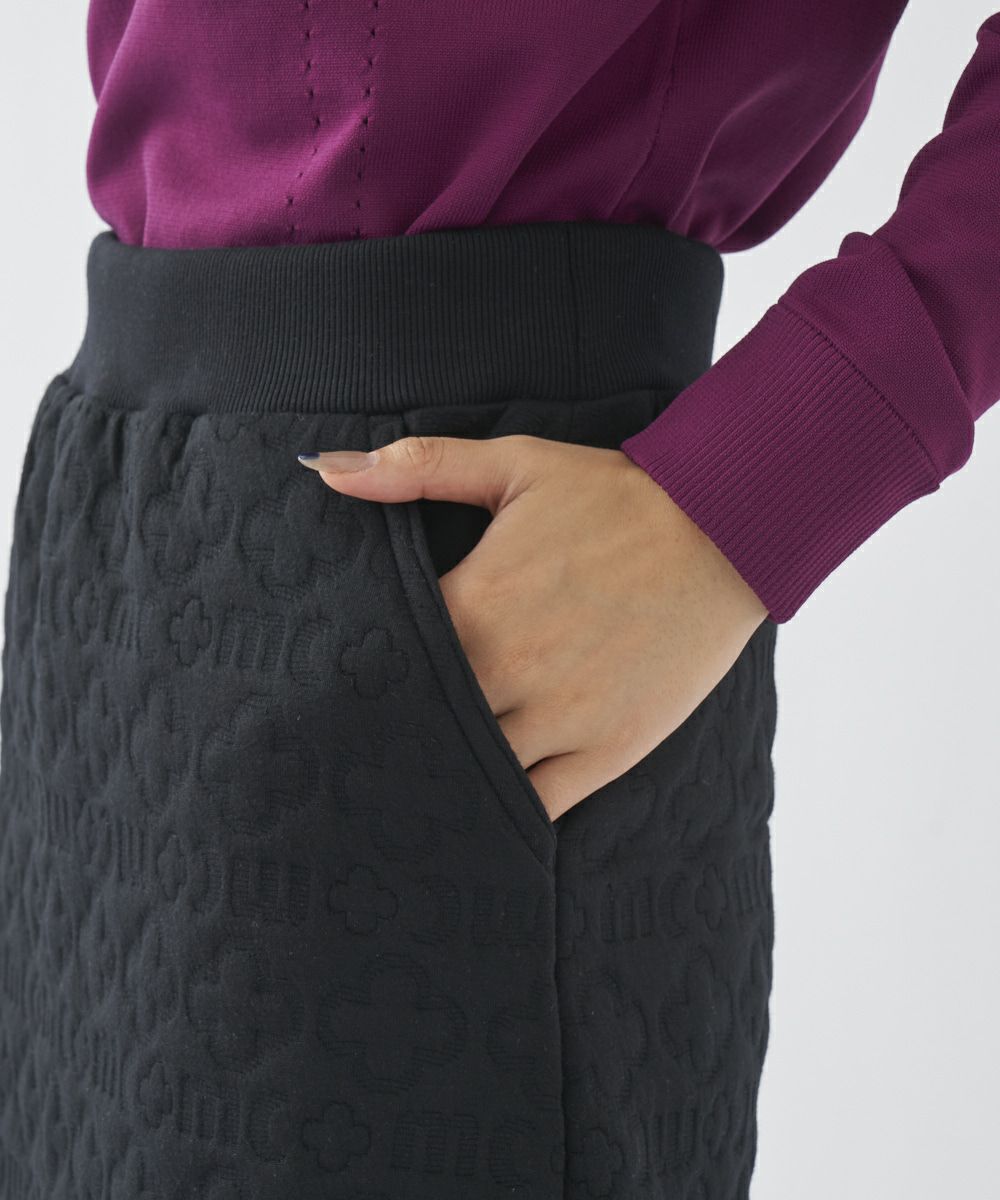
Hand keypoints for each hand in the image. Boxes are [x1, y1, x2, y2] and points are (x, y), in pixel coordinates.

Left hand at [299, 435, 768, 821]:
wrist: (726, 527)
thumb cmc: (615, 495)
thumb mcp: (514, 464)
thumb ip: (418, 467)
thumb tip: (322, 465)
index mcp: (476, 605)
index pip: (386, 660)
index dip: (360, 674)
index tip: (335, 684)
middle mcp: (510, 671)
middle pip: (420, 724)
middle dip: (391, 731)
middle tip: (360, 744)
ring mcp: (561, 718)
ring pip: (473, 772)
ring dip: (443, 774)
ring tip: (411, 781)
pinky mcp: (607, 750)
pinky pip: (537, 804)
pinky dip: (502, 810)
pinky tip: (477, 806)